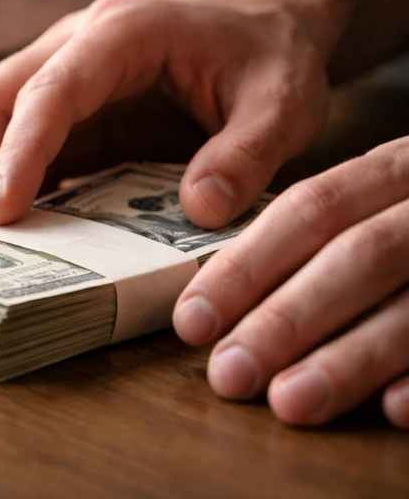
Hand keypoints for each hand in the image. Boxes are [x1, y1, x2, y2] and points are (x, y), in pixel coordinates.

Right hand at [0, 0, 330, 228]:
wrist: (261, 26)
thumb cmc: (269, 55)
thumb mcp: (283, 103)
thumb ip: (246, 155)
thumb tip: (197, 211)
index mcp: (123, 31)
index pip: (50, 90)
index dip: (21, 151)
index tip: (2, 210)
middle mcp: (76, 43)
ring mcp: (62, 71)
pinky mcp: (67, 108)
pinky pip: (16, 140)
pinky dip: (3, 181)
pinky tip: (8, 227)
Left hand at [173, 139, 408, 427]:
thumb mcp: (382, 198)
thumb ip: (317, 238)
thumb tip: (216, 303)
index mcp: (396, 169)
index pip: (310, 210)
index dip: (247, 266)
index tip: (194, 321)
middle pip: (358, 255)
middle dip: (288, 317)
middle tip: (231, 374)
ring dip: (351, 358)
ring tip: (291, 401)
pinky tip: (394, 411)